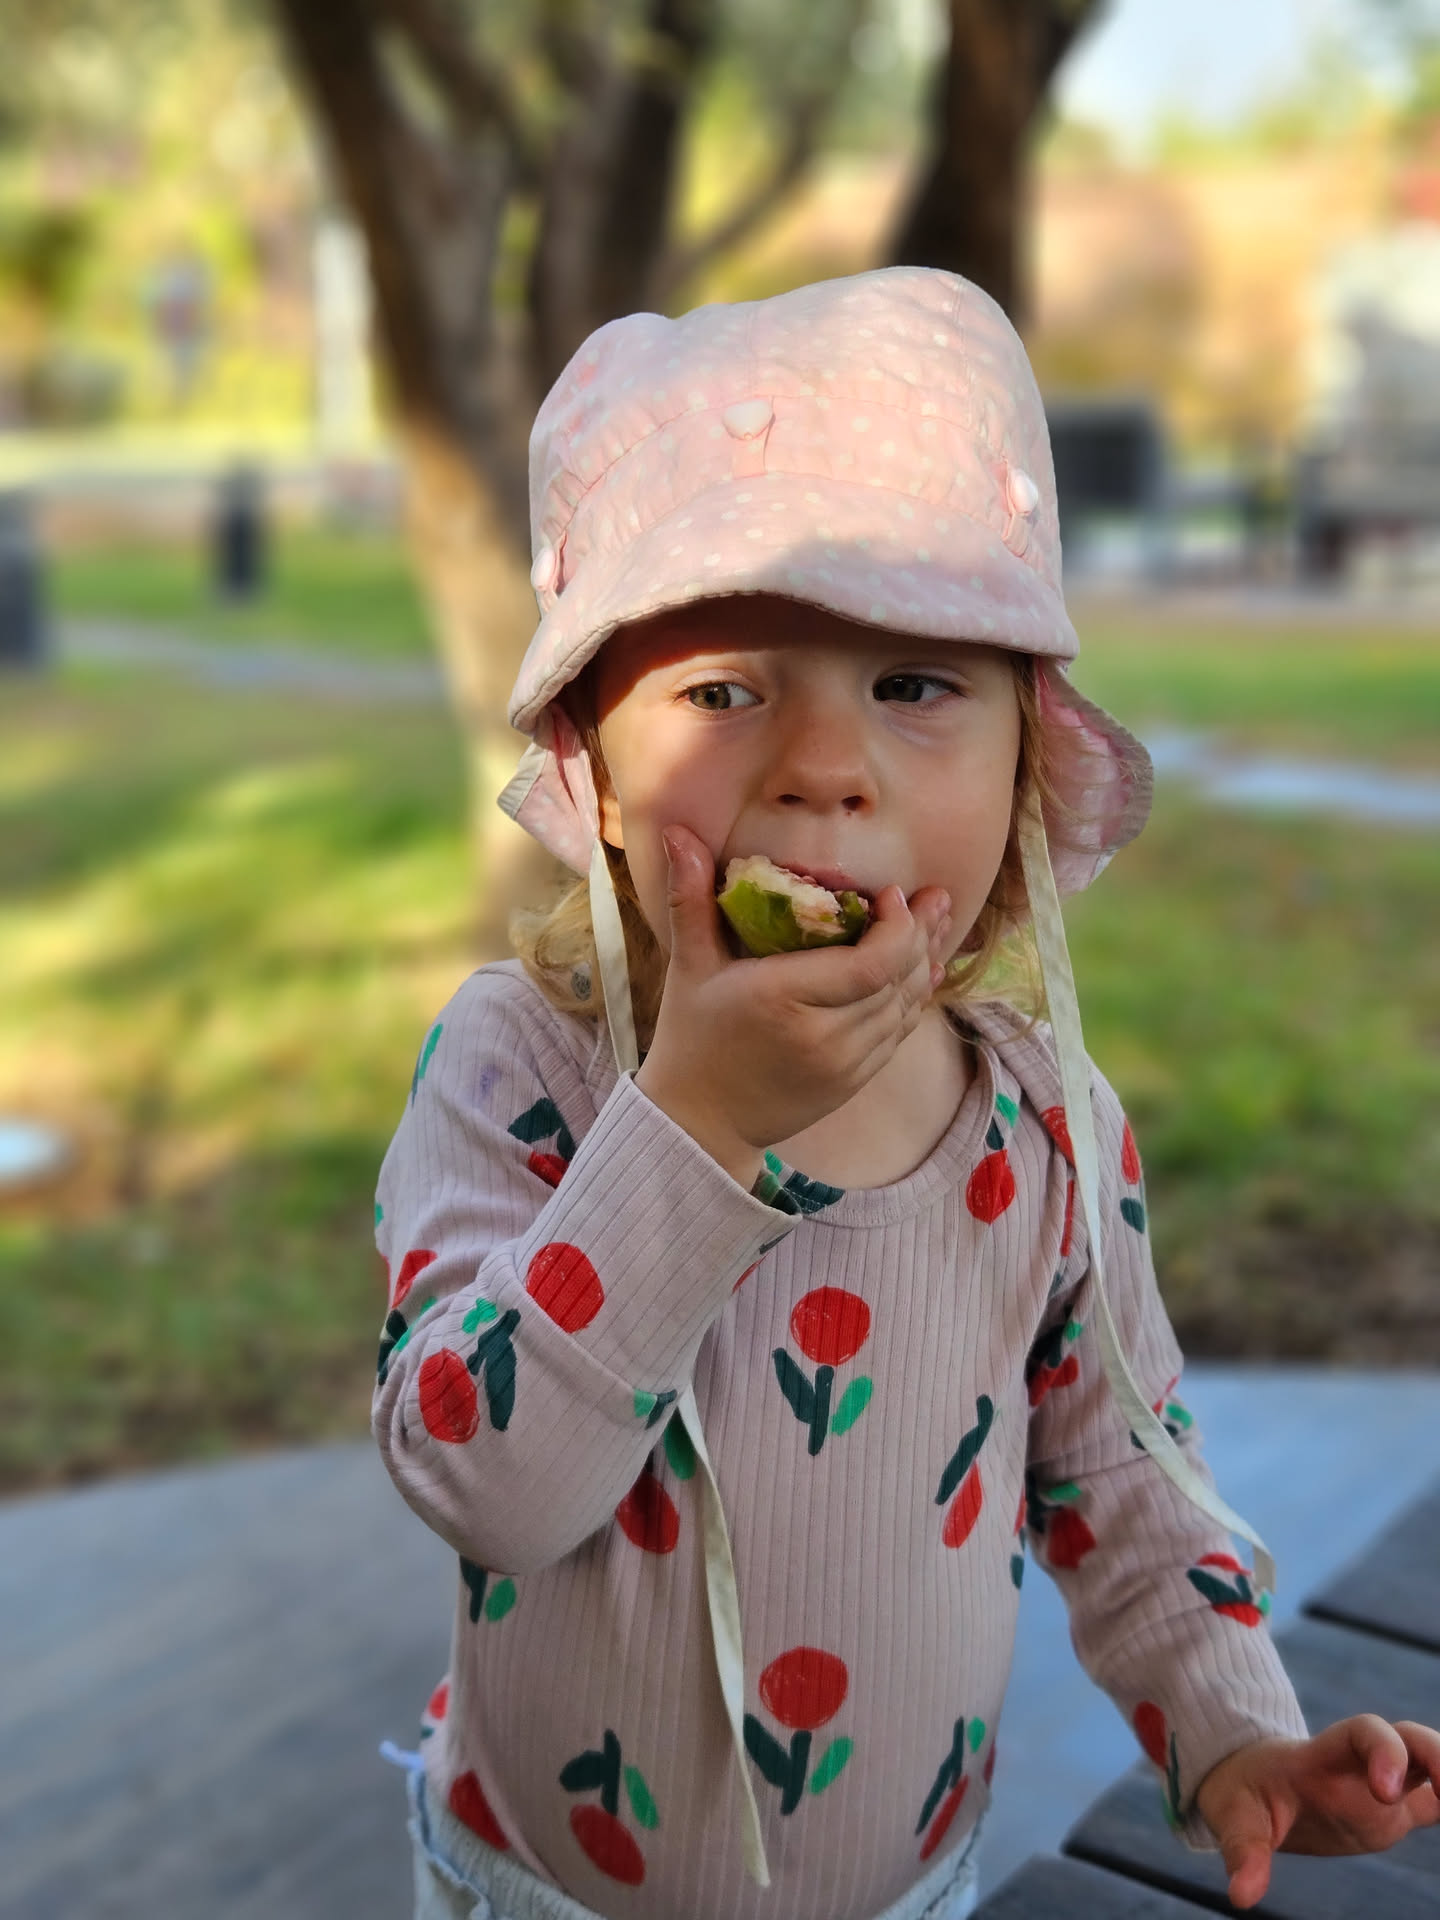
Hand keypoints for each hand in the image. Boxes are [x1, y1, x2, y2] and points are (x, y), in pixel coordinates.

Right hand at [634, 823, 951, 1165]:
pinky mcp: (853, 1083)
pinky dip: (913, 1000)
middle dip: (922, 934)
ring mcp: (843, 1064)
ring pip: (905, 1008)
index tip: (892, 894)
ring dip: (924, 964)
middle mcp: (822, 1035)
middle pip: (898, 980)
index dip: (897, 927)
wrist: (697, 1122)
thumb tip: (676, 833)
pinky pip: (897, 1035)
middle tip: (935, 898)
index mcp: (784, 998)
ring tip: (937, 925)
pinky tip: (922, 972)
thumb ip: (690, 897)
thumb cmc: (691, 1036)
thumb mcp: (688, 966)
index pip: (871, 963)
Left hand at [1194, 1716, 1439, 1908]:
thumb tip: (1241, 1895)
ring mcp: (1384, 1789)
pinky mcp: (1394, 1814)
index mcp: (1325, 1755)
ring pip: (1430, 1765)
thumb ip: (1243, 1849)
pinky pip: (1433, 1804)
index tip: (1385, 1791)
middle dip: (1438, 1755)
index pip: (1365, 1732)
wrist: (1253, 1784)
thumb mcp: (1235, 1816)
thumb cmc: (1245, 1794)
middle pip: (1413, 1739)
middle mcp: (1362, 1764)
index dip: (1384, 1751)